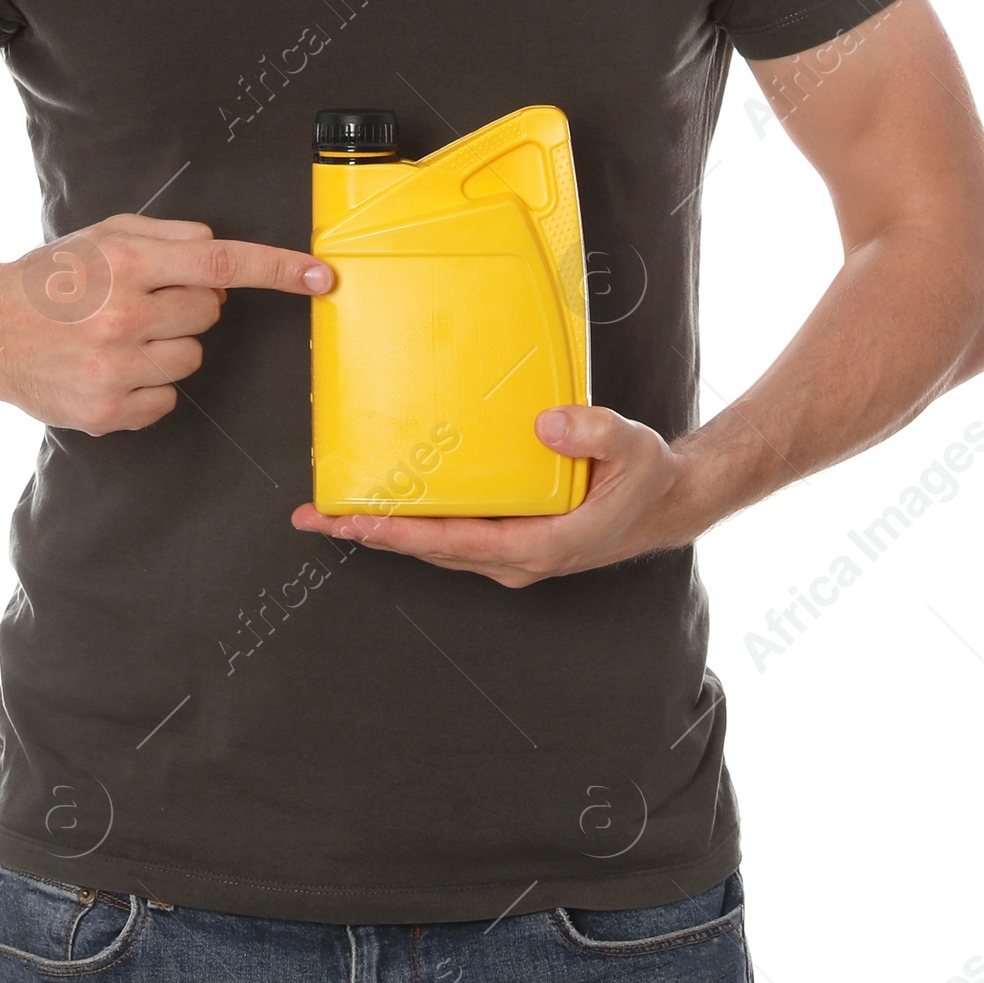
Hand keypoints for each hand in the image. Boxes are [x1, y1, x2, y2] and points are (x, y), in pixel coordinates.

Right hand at [0, 215, 330, 433]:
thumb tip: (219, 254)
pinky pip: (167, 400)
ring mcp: (116, 369)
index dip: (278, 269)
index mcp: (128, 264)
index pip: (222, 264)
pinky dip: (149, 386)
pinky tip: (109, 368)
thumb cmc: (49, 278)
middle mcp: (125, 317)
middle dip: (188, 304)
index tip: (322, 277)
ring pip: (192, 358)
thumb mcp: (104, 234)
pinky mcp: (107, 412)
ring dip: (169, 346)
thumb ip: (168, 237)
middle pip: (211, 313)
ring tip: (118, 336)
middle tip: (140, 302)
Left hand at [290, 406, 706, 587]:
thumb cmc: (647, 478)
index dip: (399, 535)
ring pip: (436, 548)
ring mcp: (512, 555)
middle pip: (430, 551)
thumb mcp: (632, 448)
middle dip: (371, 535)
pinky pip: (452, 537)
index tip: (353, 524)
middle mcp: (517, 559)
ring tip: (332, 514)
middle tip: (315, 518)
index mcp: (540, 544)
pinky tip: (388, 507)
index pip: (453, 542)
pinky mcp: (512, 542)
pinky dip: (414, 526)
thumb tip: (545, 423)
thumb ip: (593, 433)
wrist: (668, 502)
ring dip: (385, 533)